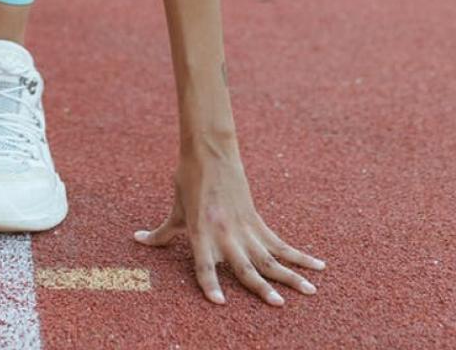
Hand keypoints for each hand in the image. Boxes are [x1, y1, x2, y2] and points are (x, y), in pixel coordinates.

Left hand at [133, 144, 324, 306]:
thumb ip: (162, 233)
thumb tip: (137, 240)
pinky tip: (319, 266)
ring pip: (270, 257)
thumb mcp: (175, 209)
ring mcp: (244, 228)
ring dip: (290, 276)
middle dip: (261, 287)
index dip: (209, 283)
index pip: (204, 265)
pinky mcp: (257, 220)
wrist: (209, 151)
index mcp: (201, 232)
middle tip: (277, 305)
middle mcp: (224, 234)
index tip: (218, 302)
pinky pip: (280, 242)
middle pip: (245, 266)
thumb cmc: (188, 180)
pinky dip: (300, 255)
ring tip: (309, 293)